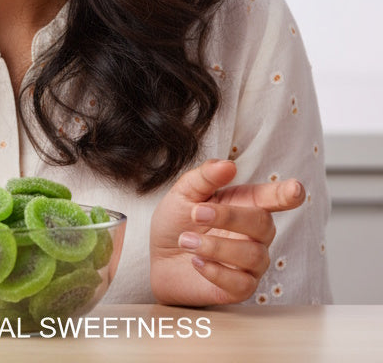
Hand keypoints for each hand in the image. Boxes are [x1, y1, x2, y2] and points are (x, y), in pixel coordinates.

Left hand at [149, 159, 304, 305]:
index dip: (286, 194)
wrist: (157, 257)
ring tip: (185, 240)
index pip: (272, 198)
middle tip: (196, 213)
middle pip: (263, 223)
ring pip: (253, 255)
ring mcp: (251, 263)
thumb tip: (228, 165)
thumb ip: (205, 177)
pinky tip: (196, 261)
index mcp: (245, 204)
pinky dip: (216, 271)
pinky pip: (241, 284)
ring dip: (215, 246)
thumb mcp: (184, 193)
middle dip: (229, 217)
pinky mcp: (240, 288)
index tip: (296, 189)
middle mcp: (255, 234)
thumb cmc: (178, 221)